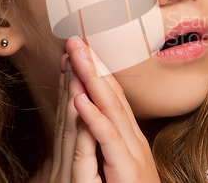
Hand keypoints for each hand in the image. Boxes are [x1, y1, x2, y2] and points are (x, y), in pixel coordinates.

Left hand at [49, 37, 160, 182]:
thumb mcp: (120, 162)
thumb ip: (109, 140)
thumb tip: (94, 117)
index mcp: (128, 135)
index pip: (111, 96)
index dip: (96, 71)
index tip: (81, 50)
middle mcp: (132, 137)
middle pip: (111, 94)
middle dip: (93, 65)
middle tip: (75, 39)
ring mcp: (131, 150)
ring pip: (111, 108)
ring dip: (92, 79)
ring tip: (77, 55)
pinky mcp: (127, 167)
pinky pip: (108, 138)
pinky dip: (94, 117)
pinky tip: (80, 98)